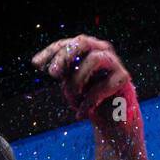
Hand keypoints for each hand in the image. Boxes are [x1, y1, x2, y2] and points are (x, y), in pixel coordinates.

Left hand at [31, 35, 147, 159]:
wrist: (112, 118)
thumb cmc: (89, 97)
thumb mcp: (70, 83)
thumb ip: (60, 71)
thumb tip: (38, 62)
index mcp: (86, 50)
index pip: (66, 44)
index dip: (50, 52)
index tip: (35, 64)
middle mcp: (101, 50)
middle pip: (82, 42)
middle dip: (65, 57)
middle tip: (52, 74)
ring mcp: (114, 62)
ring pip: (94, 59)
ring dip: (78, 81)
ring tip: (73, 100)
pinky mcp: (123, 78)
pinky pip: (102, 86)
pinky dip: (88, 102)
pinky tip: (81, 115)